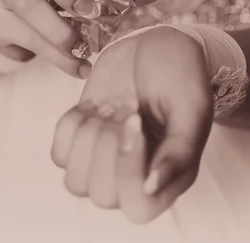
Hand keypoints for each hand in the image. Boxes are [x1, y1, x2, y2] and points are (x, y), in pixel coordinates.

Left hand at [51, 26, 213, 223]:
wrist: (155, 42)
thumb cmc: (180, 74)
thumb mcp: (191, 108)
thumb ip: (179, 151)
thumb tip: (151, 188)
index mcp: (170, 177)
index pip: (138, 206)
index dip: (128, 171)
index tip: (137, 124)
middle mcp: (136, 176)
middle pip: (102, 196)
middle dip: (107, 148)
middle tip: (127, 108)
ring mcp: (104, 160)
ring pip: (74, 182)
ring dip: (88, 139)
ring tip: (112, 107)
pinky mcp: (81, 140)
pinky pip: (58, 154)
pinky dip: (70, 126)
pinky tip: (93, 106)